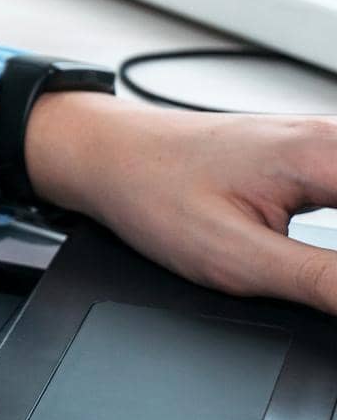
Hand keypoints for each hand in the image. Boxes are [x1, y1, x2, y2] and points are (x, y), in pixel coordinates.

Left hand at [23, 92, 336, 313]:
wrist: (104, 154)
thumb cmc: (152, 192)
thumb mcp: (238, 258)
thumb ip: (325, 283)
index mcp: (324, 154)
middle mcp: (331, 136)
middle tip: (327, 281)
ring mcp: (323, 140)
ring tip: (324, 276)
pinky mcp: (313, 154)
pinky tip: (331, 260)